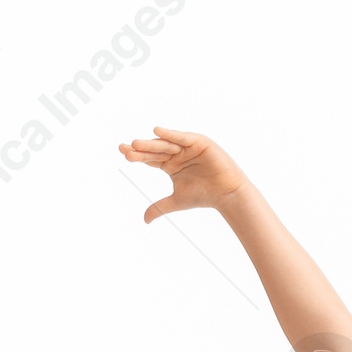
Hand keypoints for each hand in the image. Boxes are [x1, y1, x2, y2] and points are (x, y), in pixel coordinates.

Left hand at [118, 127, 248, 221]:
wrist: (226, 194)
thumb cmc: (204, 196)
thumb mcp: (177, 201)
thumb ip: (160, 207)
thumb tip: (144, 220)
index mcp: (169, 164)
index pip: (150, 158)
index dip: (137, 156)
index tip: (124, 154)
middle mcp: (177, 153)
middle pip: (155, 150)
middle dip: (141, 149)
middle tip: (126, 150)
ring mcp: (187, 146)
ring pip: (166, 144)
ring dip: (152, 143)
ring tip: (137, 144)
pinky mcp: (199, 142)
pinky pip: (182, 137)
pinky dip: (170, 134)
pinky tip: (157, 131)